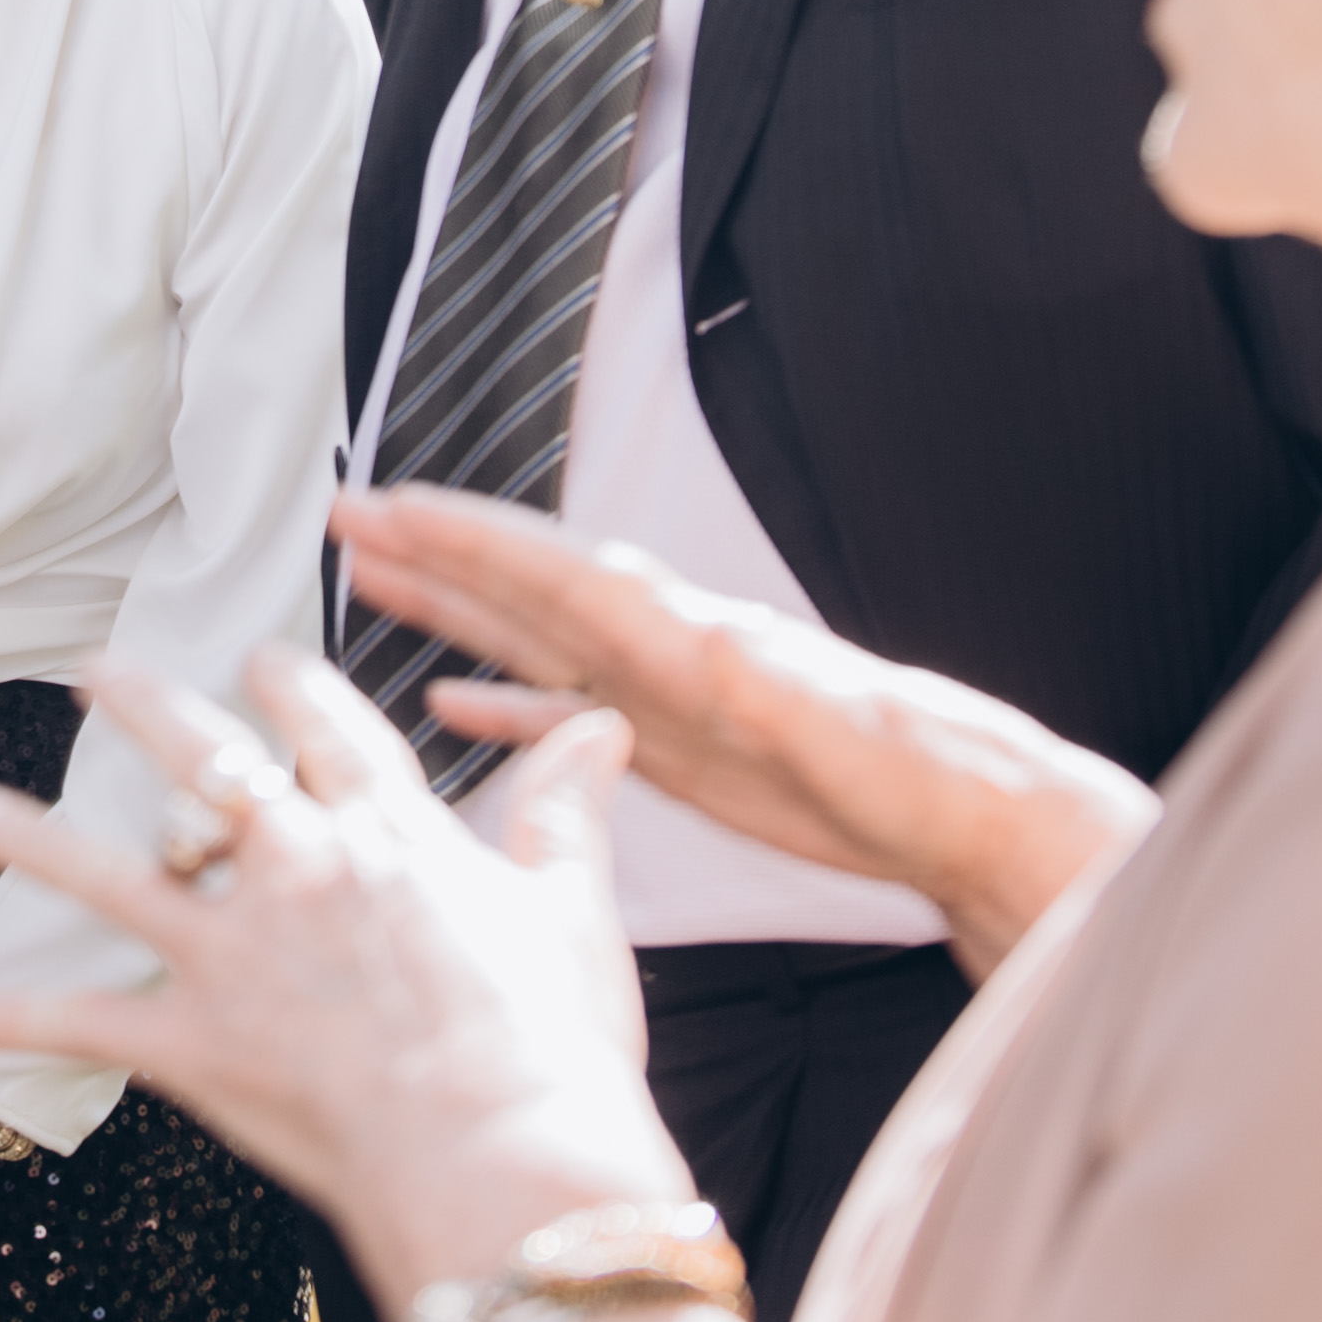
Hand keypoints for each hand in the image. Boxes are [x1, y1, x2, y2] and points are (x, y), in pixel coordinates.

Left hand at [0, 644, 687, 1308]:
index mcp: (391, 831)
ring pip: (112, 873)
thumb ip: (565, 810)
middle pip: (203, 761)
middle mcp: (300, 867)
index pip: (328, 727)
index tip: (260, 657)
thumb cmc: (554, 1047)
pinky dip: (18, 1018)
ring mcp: (238, 950)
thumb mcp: (571, 911)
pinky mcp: (198, 1039)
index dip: (290, 685)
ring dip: (33, 840)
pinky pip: (88, 1021)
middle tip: (90, 668)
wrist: (506, 1159)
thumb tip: (597, 724)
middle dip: (141, 705)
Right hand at [336, 487, 1154, 973]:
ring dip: (458, 611)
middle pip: (529, 587)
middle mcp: (667, 649)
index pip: (561, 574)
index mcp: (692, 637)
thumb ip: (762, 687)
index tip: (392, 509)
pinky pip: (569, 715)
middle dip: (438, 554)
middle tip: (348, 516)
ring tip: (378, 581)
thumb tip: (705, 642)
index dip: (471, 543)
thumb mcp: (834, 729)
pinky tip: (457, 697)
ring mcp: (666, 696)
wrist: (973, 812)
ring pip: (536, 641)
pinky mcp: (678, 748)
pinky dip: (508, 702)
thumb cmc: (913, 769)